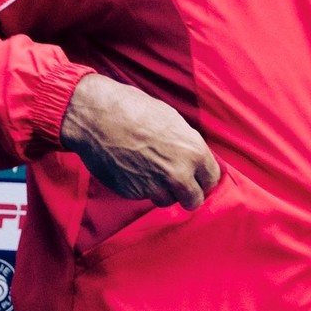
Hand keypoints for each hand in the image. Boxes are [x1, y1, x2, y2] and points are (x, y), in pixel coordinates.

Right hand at [60, 74, 220, 208]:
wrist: (98, 116)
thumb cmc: (135, 110)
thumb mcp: (173, 122)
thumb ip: (187, 146)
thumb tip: (194, 161)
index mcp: (194, 153)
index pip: (212, 179)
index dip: (204, 177)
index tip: (196, 176)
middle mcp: (178, 175)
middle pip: (194, 200)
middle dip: (188, 193)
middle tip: (178, 183)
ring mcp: (155, 187)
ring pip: (168, 201)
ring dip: (162, 191)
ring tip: (149, 169)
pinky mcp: (133, 194)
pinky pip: (144, 197)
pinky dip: (141, 187)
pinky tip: (132, 168)